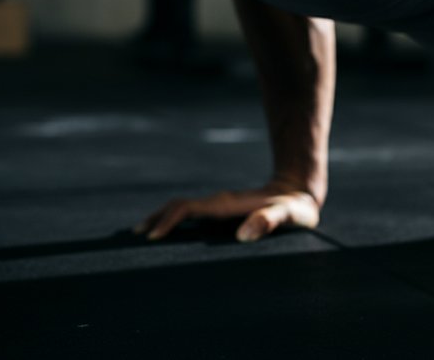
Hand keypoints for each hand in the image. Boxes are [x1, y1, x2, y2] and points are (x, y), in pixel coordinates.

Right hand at [132, 180, 321, 241]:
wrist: (300, 192)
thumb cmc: (297, 208)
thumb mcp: (290, 215)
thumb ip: (270, 220)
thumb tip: (242, 235)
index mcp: (227, 204)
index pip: (189, 208)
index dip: (169, 220)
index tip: (153, 236)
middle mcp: (218, 203)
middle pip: (178, 206)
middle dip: (155, 219)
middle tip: (133, 237)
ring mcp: (219, 207)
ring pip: (182, 210)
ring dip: (161, 220)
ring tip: (140, 237)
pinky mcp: (223, 214)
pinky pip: (192, 216)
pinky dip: (174, 223)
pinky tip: (168, 239)